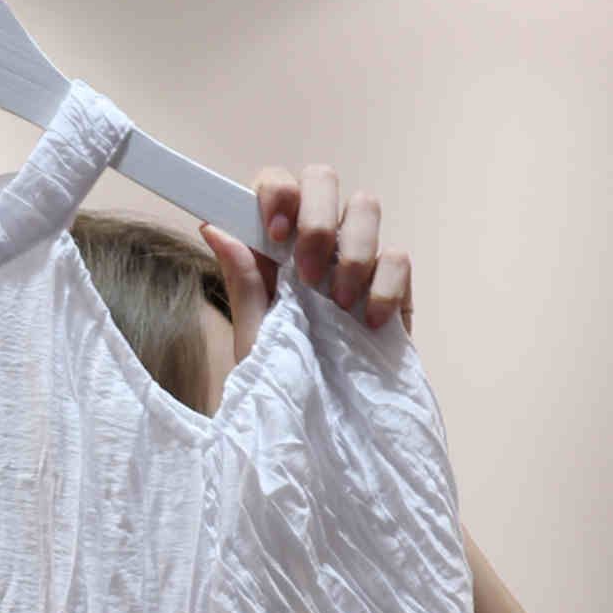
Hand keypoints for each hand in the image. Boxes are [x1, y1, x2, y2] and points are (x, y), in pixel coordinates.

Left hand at [200, 167, 412, 366]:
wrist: (324, 433)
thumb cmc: (283, 383)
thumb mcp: (255, 337)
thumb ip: (243, 283)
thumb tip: (214, 228)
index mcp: (276, 245)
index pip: (277, 184)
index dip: (277, 192)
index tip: (275, 232)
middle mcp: (317, 241)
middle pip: (324, 179)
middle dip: (317, 219)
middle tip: (309, 274)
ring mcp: (357, 257)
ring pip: (366, 206)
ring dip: (352, 251)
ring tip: (338, 302)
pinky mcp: (392, 284)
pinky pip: (397, 258)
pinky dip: (384, 286)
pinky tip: (368, 323)